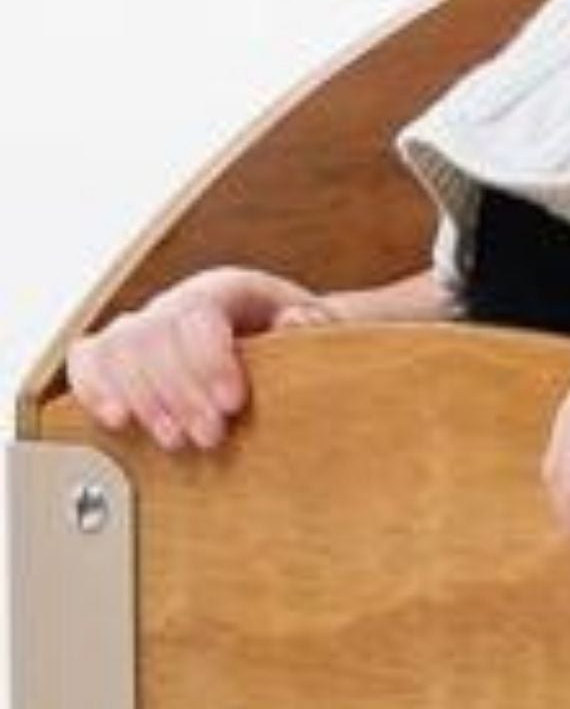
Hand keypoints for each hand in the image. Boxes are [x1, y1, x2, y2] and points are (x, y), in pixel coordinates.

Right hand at [65, 266, 329, 450]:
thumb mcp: (320, 325)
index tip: (232, 403)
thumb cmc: (296, 335)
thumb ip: (315, 324)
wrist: (274, 337)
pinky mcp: (120, 354)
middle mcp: (179, 302)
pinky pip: (89, 358)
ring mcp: (146, 326)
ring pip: (121, 349)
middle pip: (158, 337)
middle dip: (180, 394)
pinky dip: (94, 387)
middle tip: (211, 438)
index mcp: (226, 289)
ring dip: (145, 401)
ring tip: (176, 441)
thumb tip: (294, 322)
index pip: (201, 313)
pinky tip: (117, 419)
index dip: (209, 360)